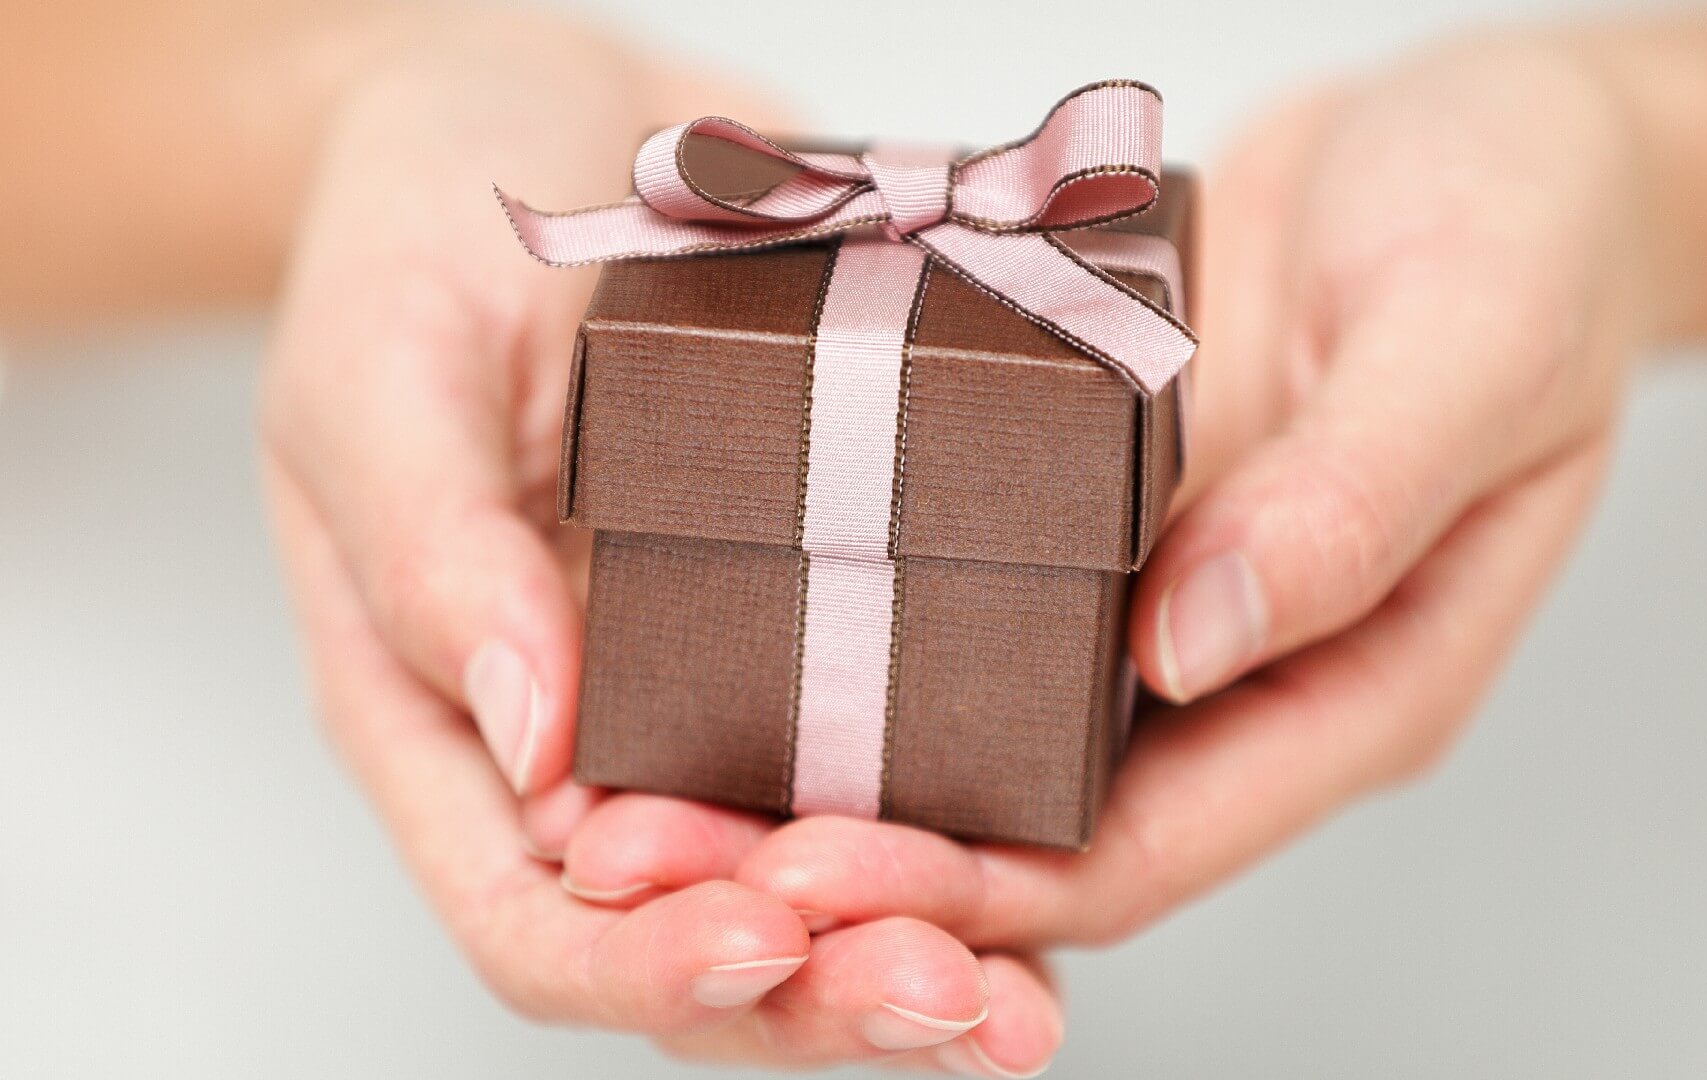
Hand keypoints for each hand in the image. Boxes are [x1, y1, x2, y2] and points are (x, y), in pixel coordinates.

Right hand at [261, 14, 1061, 1071]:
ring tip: (1031, 993)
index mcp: (450, 708)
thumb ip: (430, 553)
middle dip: (827, 993)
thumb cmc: (420, 229)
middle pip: (698, 933)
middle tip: (967, 1005)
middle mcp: (589, 729)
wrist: (553, 115)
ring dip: (926, 945)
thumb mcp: (381, 362)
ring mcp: (712, 681)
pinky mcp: (820, 611)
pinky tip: (1054, 847)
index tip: (764, 944)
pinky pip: (895, 746)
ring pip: (813, 877)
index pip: (532, 911)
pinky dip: (971, 815)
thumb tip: (533, 749)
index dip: (643, 960)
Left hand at [559, 36, 1649, 951]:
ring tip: (656, 754)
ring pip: (971, 719)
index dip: (980, 893)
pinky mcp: (1097, 498)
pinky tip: (733, 594)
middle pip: (1026, 819)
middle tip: (662, 843)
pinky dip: (855, 610)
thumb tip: (1191, 644)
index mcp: (1349, 684)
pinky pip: (963, 579)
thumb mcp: (1476, 343)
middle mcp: (1233, 666)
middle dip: (854, 850)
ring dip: (822, 750)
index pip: (1145, 848)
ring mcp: (1153, 586)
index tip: (817, 877)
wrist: (1484, 138)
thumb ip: (1354, 502)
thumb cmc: (1530, 236)